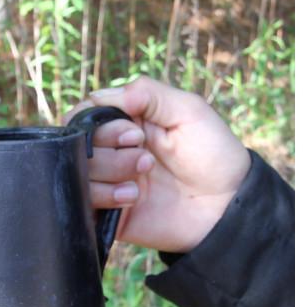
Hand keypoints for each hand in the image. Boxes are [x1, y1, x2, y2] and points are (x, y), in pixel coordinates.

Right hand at [64, 76, 250, 252]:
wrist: (228, 205)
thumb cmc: (213, 154)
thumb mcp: (188, 110)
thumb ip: (146, 93)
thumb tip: (96, 96)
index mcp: (127, 122)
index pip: (85, 114)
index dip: (97, 121)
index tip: (133, 132)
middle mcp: (113, 151)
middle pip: (78, 143)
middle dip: (110, 147)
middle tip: (145, 157)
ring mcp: (109, 182)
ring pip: (80, 171)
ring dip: (111, 170)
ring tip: (143, 178)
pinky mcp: (109, 213)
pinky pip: (84, 202)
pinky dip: (105, 196)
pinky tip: (132, 197)